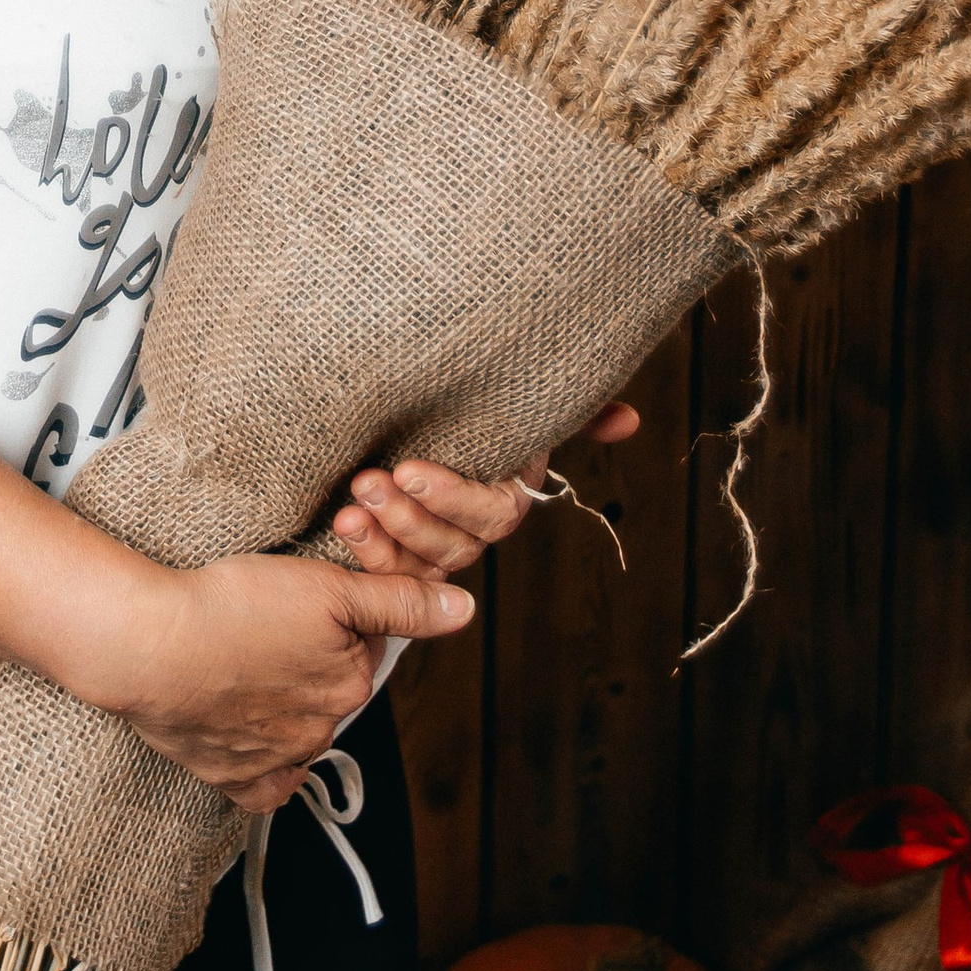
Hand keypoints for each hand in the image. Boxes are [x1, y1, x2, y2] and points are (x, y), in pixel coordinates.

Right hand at [99, 550, 472, 816]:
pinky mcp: (230, 777)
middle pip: (331, 691)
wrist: (150, 645)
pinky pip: (265, 786)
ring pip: (299, 734)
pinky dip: (265, 769)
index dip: (338, 618)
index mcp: (348, 684)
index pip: (364, 647)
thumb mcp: (326, 586)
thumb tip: (465, 609)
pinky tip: (252, 740)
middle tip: (268, 628)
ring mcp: (274, 759)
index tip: (300, 601)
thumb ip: (400, 601)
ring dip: (285, 707)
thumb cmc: (231, 605)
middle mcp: (321, 730)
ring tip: (246, 666)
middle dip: (313, 664)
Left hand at [330, 401, 642, 579]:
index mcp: (503, 495)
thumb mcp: (517, 400)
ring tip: (351, 505)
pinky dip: (363, 551)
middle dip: (409, 518)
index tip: (410, 471)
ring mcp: (430, 544)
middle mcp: (471, 528)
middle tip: (369, 483)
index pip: (489, 513)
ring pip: (418, 563)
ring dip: (383, 537)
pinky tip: (341, 522)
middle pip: (452, 545)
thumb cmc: (469, 401)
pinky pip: (385, 571)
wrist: (408, 409)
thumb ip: (574, 411)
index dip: (451, 498)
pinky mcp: (393, 551)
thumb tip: (629, 420)